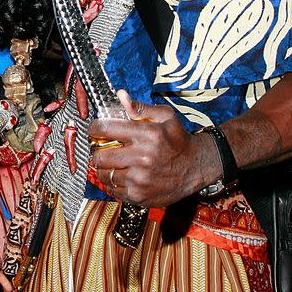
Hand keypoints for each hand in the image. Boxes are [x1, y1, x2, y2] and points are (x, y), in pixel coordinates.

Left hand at [88, 88, 199, 207]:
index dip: (95, 128)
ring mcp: (139, 179)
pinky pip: (113, 190)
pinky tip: (121, 175)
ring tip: (111, 163)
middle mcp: (142, 158)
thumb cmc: (179, 140)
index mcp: (147, 135)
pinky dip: (113, 183)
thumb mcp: (165, 117)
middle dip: (97, 150)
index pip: (106, 129)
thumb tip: (121, 96)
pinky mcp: (139, 195)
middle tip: (102, 149)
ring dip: (104, 168)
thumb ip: (141, 108)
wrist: (196, 167)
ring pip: (104, 174)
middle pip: (100, 156)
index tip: (95, 129)